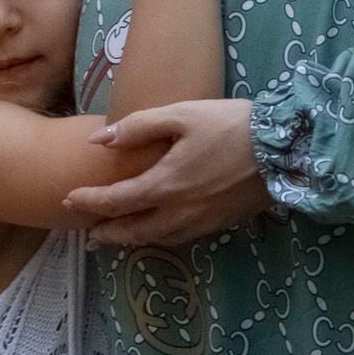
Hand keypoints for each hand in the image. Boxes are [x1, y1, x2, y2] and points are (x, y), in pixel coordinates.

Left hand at [63, 98, 272, 244]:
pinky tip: (157, 230)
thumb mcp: (182, 114)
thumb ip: (138, 127)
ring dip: (131, 239)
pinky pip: (179, 238)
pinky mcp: (218, 224)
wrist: (283, 150)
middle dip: (107, 233)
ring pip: (156, 239)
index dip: (89, 202)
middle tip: (89, 235)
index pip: (115, 201)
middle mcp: (178, 212)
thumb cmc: (230, 125)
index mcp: (164, 185)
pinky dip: (158, 237)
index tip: (70, 200)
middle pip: (132, 231)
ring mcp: (200, 222)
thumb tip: (99, 140)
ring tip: (116, 237)